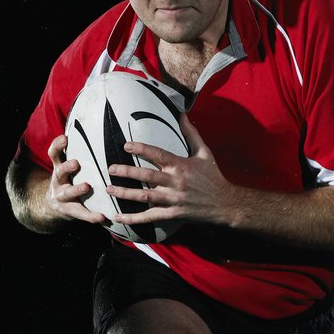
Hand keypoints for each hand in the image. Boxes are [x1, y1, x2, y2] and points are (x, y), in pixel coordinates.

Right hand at [38, 133, 110, 226]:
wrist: (53, 206)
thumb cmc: (67, 181)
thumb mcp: (66, 168)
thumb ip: (78, 154)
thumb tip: (98, 132)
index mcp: (58, 168)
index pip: (54, 154)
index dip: (58, 146)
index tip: (65, 138)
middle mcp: (58, 181)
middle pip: (59, 172)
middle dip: (67, 167)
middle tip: (75, 163)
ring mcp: (62, 197)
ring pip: (68, 193)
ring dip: (76, 189)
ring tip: (86, 187)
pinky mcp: (70, 211)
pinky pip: (81, 213)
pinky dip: (91, 216)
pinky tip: (101, 217)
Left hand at [106, 110, 235, 227]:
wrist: (225, 203)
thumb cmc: (213, 176)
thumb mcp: (205, 153)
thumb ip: (191, 134)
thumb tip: (182, 114)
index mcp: (181, 165)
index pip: (158, 154)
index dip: (141, 149)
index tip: (126, 145)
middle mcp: (175, 182)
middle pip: (146, 176)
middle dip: (126, 172)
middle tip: (110, 169)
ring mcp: (173, 199)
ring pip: (144, 196)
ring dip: (125, 194)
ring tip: (109, 189)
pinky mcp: (172, 214)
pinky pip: (150, 216)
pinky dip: (133, 218)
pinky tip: (119, 217)